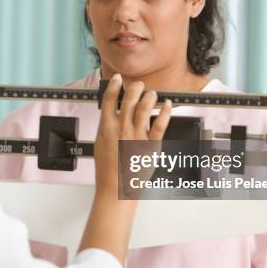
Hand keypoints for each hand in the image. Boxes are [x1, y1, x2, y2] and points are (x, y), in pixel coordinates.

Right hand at [94, 74, 171, 194]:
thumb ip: (106, 127)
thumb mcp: (100, 143)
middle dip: (135, 87)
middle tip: (138, 85)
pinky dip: (165, 111)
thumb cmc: (107, 169)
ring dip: (149, 96)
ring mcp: (137, 136)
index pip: (110, 99)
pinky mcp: (151, 145)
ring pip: (145, 107)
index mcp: (107, 127)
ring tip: (152, 94)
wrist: (116, 188)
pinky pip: (161, 124)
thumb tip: (110, 113)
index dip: (114, 85)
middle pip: (129, 98)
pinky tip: (166, 105)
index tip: (117, 79)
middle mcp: (122, 129)